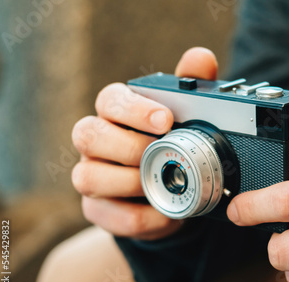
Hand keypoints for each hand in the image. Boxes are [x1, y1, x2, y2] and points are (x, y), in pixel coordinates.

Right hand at [72, 47, 217, 239]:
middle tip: (161, 153)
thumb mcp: (185, 116)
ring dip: (129, 182)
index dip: (134, 109)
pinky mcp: (97, 209)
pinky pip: (107, 215)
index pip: (110, 100)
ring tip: (162, 184)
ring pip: (87, 177)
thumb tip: (201, 57)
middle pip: (88, 135)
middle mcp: (96, 143)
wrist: (170, 194)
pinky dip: (140, 217)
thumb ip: (190, 87)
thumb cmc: (170, 146)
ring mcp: (91, 176)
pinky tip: (166, 213)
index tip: (166, 119)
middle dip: (128, 146)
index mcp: (116, 114)